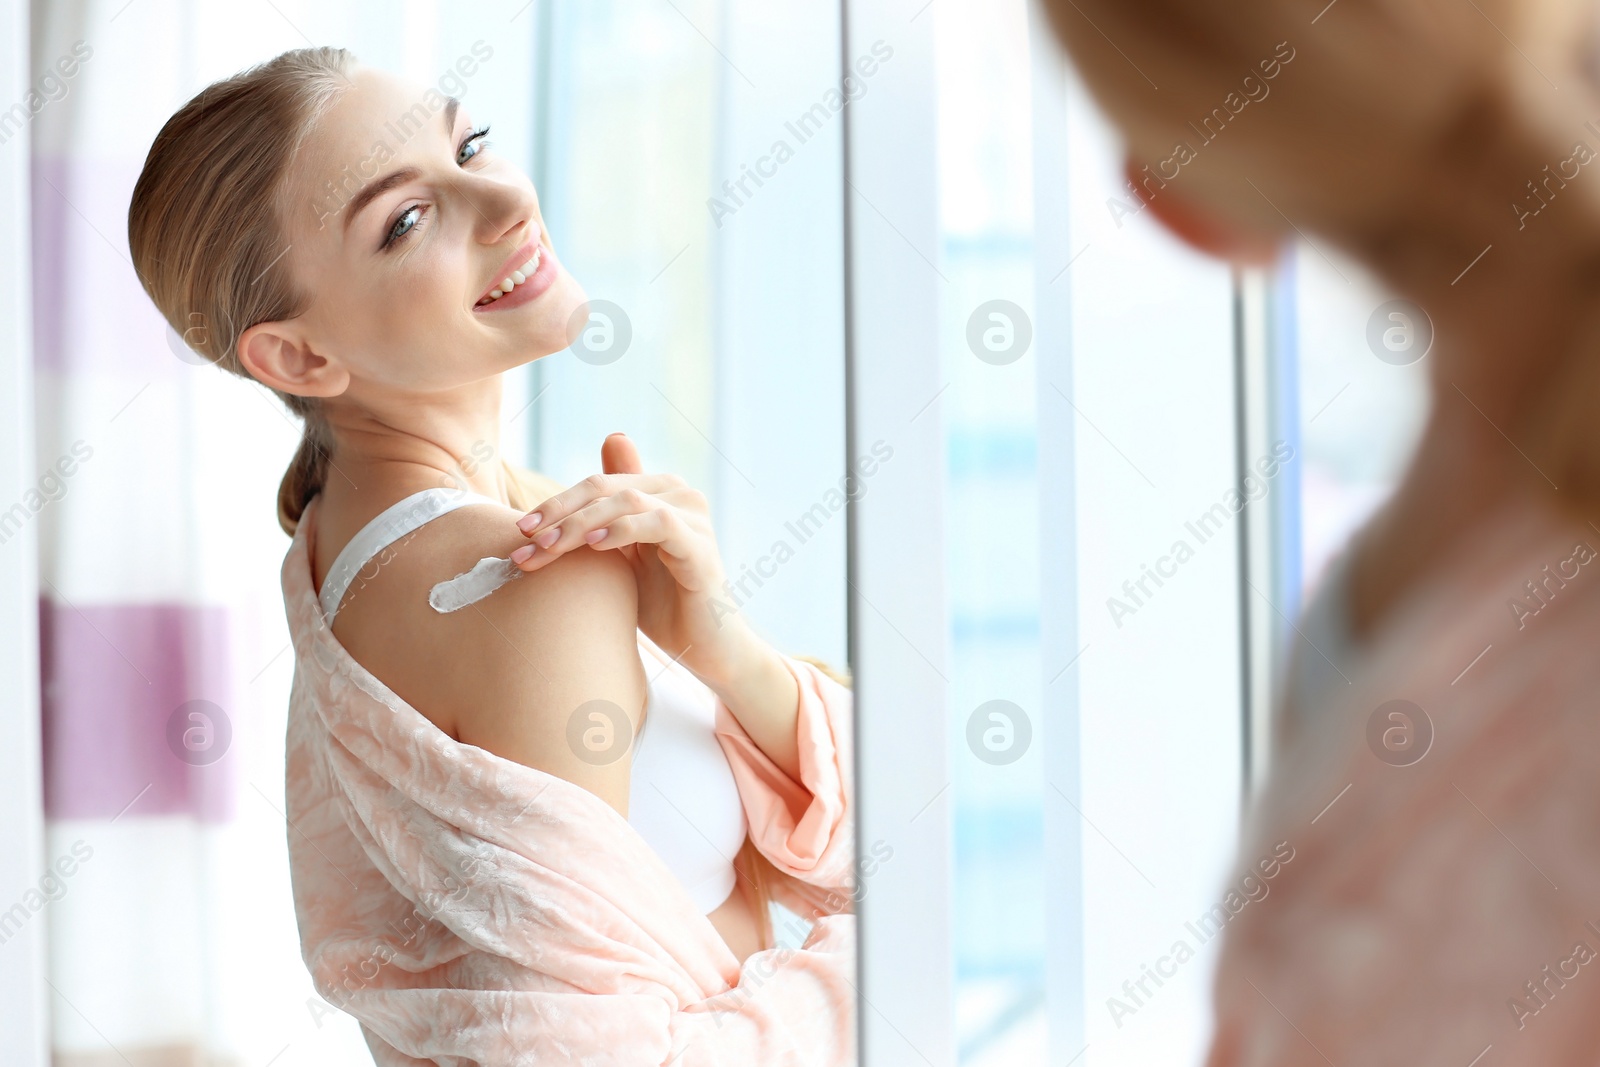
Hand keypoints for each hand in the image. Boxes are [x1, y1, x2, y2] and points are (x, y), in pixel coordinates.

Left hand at [510, 433, 751, 683]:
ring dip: (580, 523)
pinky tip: (593, 546)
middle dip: (559, 513)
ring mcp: (693, 516)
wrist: (706, 645)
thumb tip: (555, 498)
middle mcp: (679, 493)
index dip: (555, 503)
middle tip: (525, 539)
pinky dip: (622, 530)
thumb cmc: (662, 602)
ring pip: (626, 501)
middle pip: (605, 487)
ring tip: (549, 546)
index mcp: (658, 491)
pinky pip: (657, 523)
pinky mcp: (701, 543)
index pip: (596, 484)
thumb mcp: (621, 559)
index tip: (519, 530)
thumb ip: (597, 523)